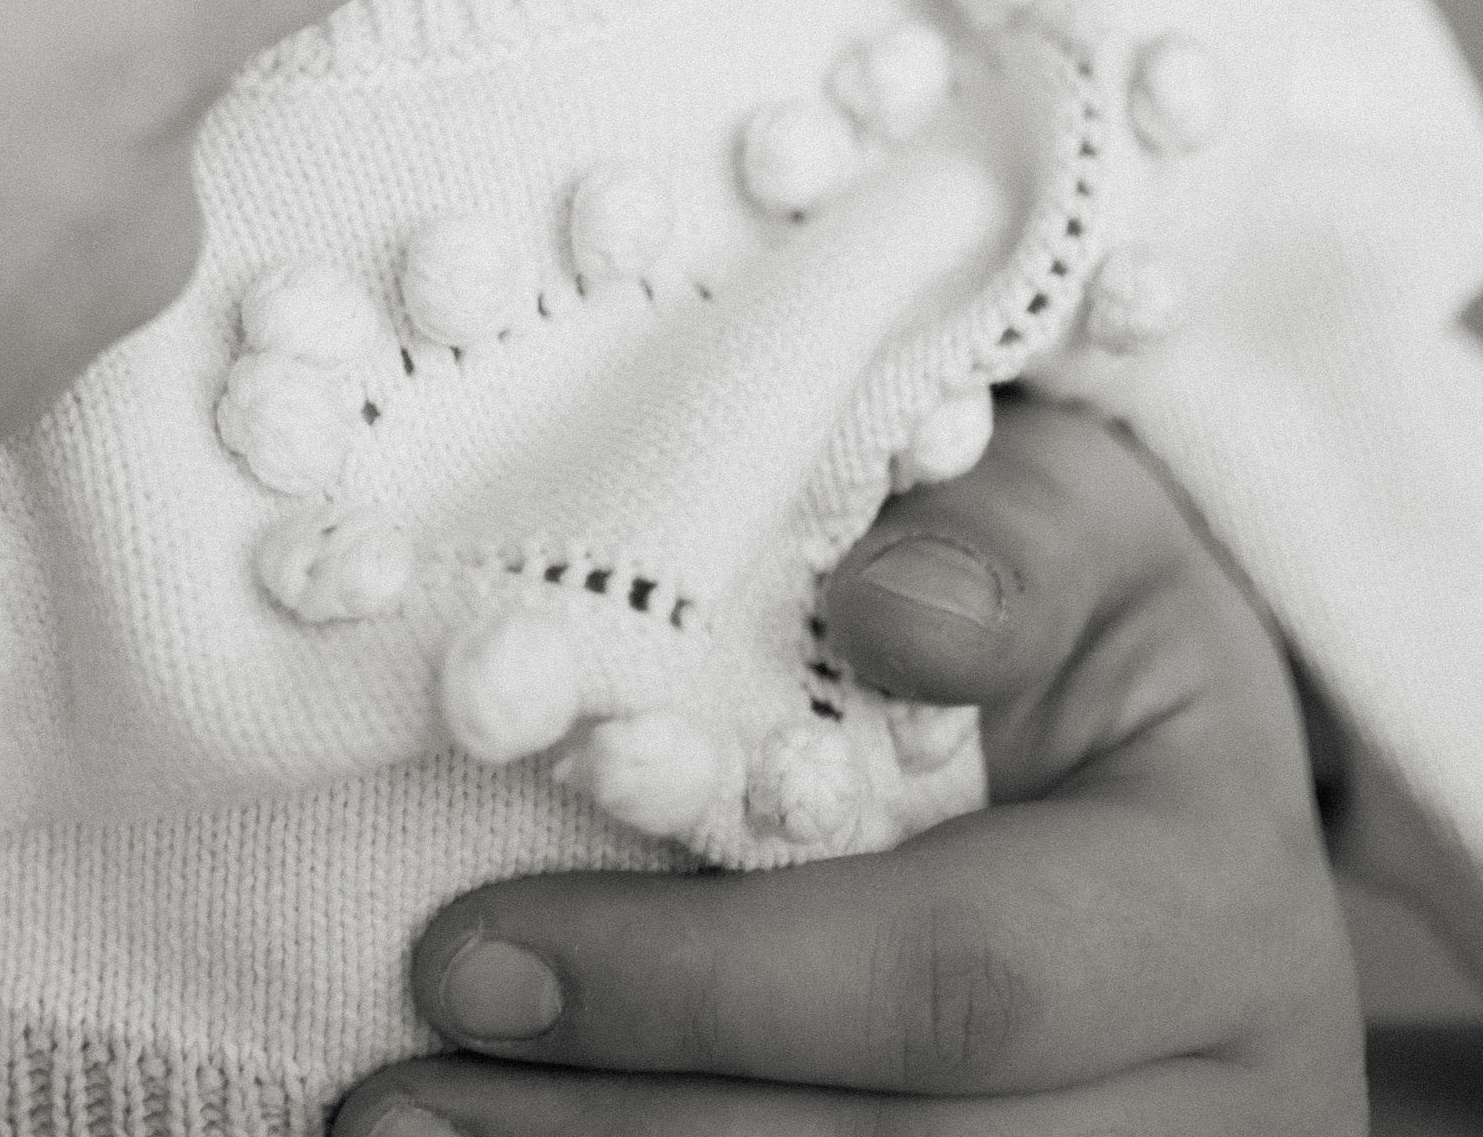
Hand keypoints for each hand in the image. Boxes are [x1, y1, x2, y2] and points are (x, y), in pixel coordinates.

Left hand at [342, 402, 1364, 1132]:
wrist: (1186, 774)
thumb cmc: (1093, 619)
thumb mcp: (1085, 524)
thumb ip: (1002, 542)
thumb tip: (889, 610)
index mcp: (1210, 911)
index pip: (949, 983)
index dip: (700, 987)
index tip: (467, 953)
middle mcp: (1215, 1110)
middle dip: (623, 1136)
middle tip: (385, 1097)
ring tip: (402, 1134)